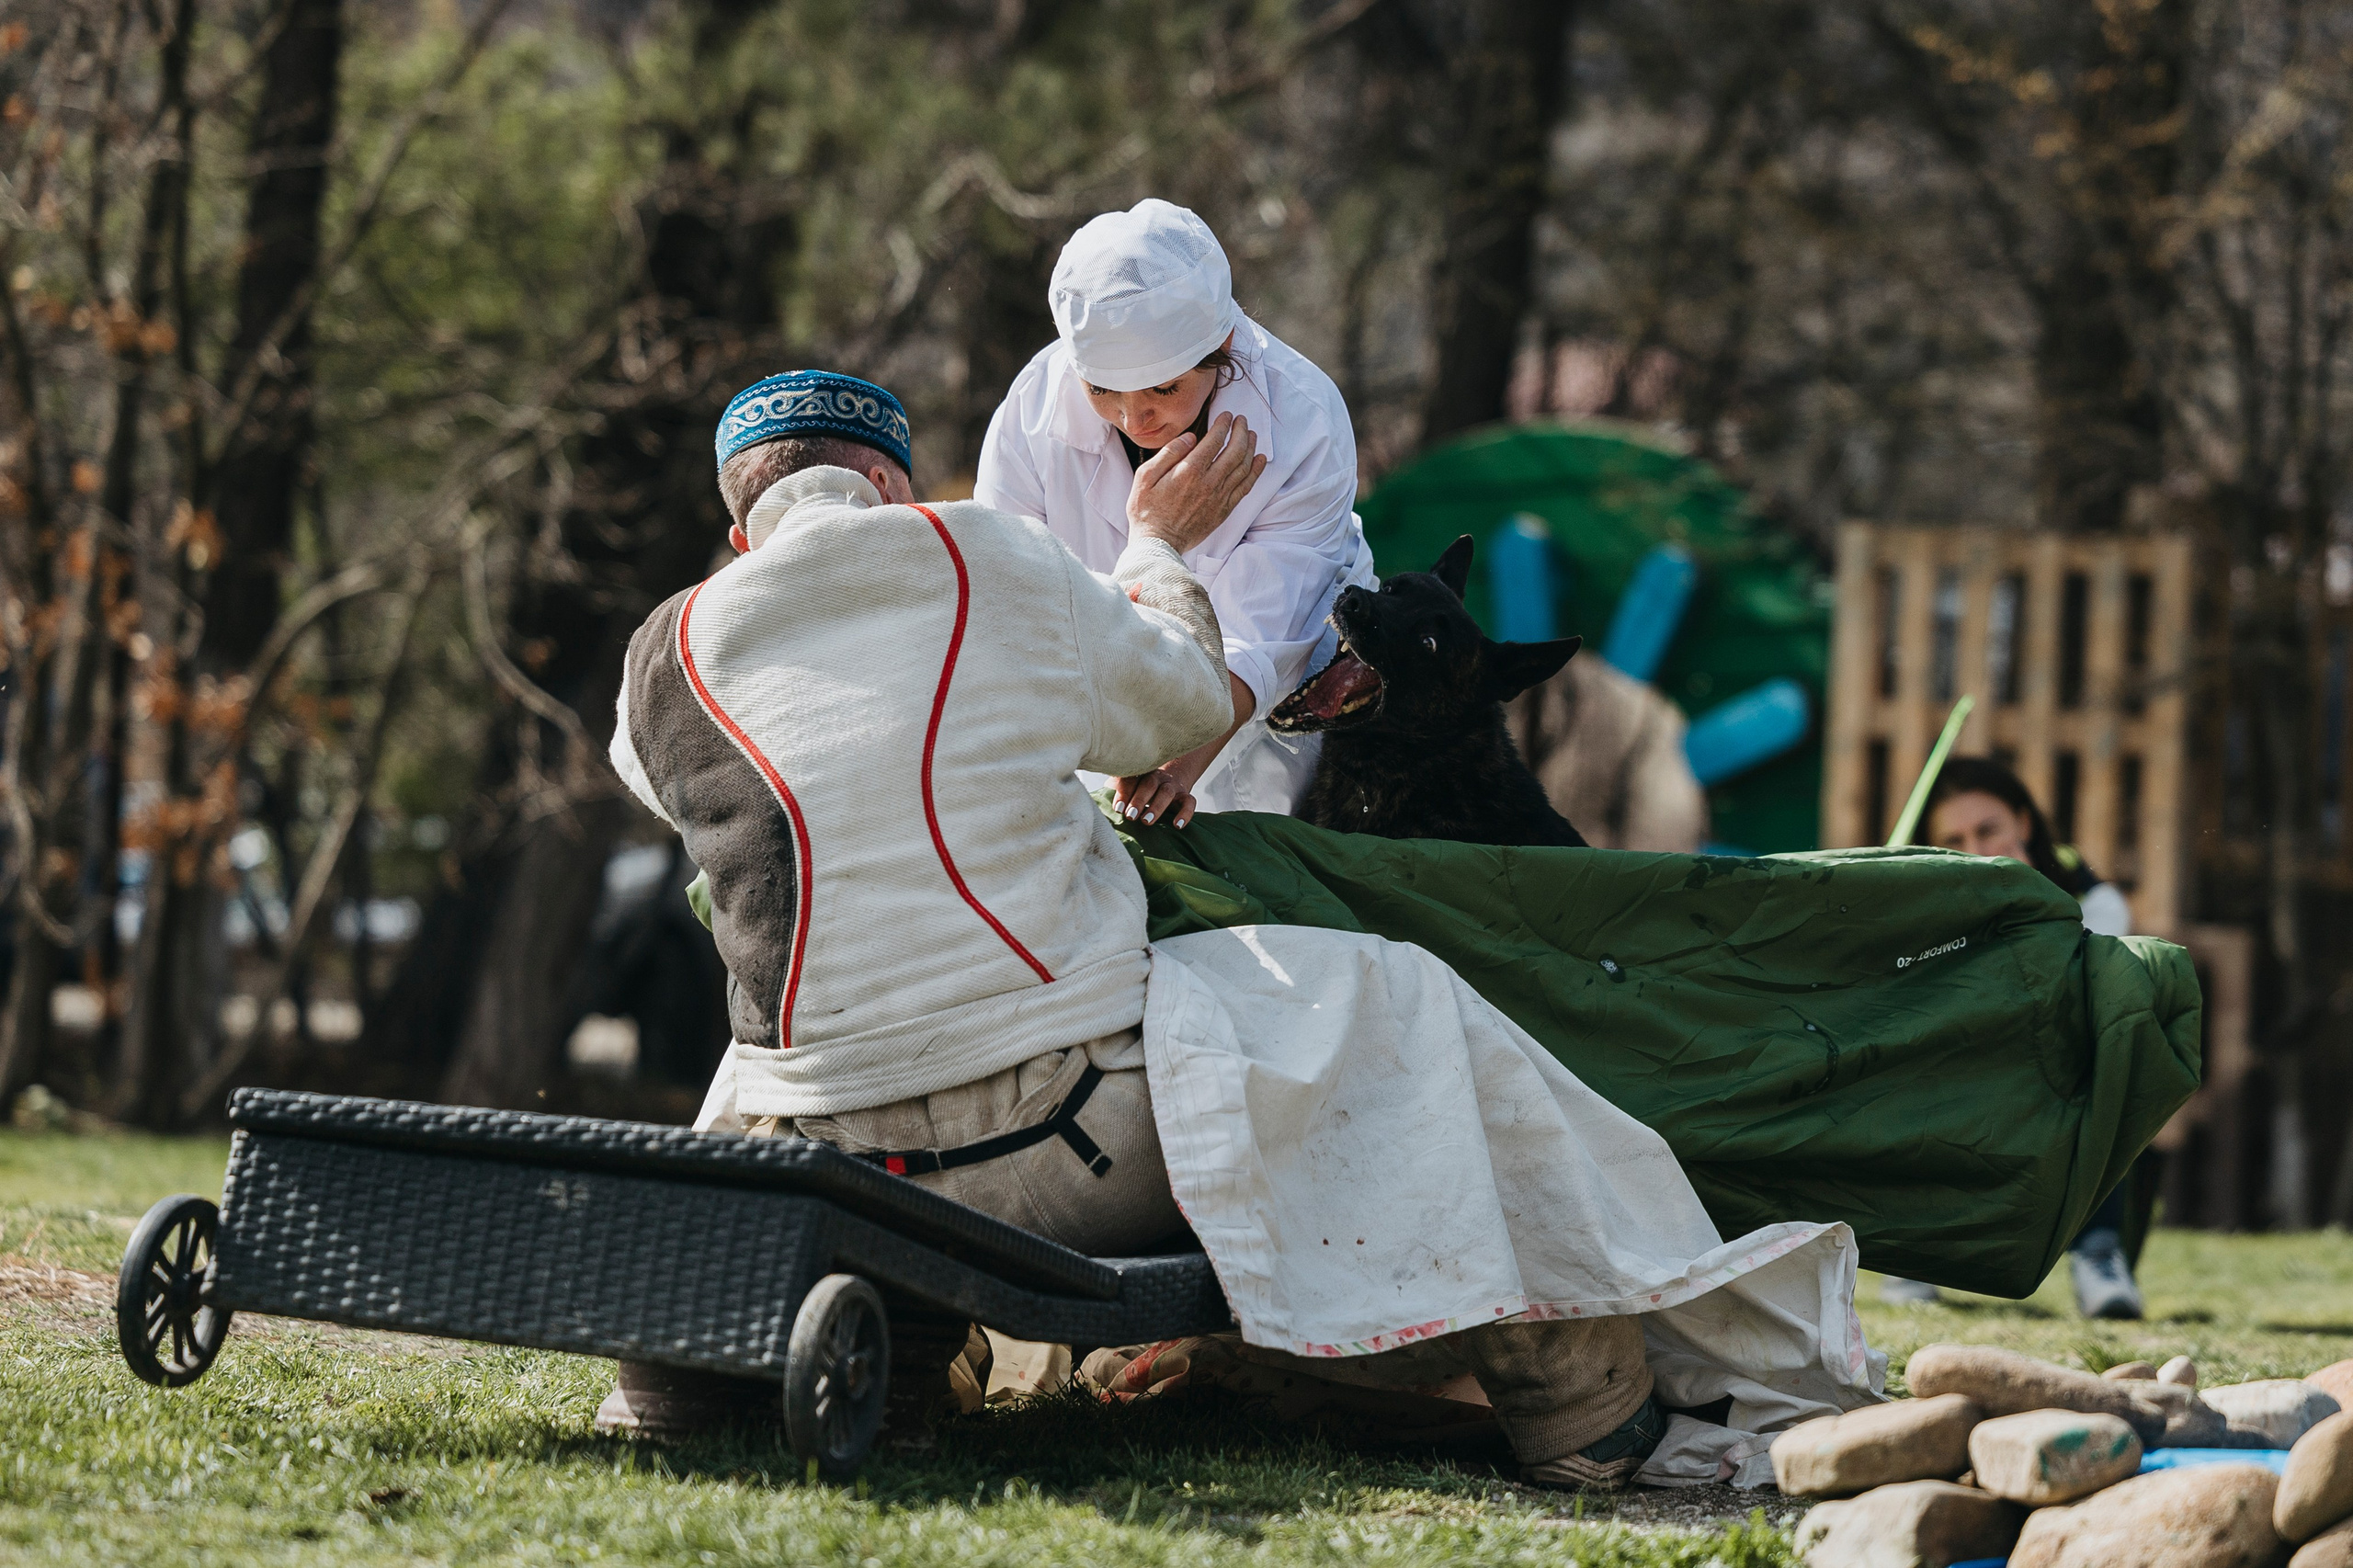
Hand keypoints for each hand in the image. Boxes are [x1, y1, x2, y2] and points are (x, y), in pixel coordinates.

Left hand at [1113, 767, 1196, 828]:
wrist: (1172, 776)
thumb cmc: (1141, 788)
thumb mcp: (1129, 786)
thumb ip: (1116, 792)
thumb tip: (1097, 803)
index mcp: (1140, 772)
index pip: (1131, 778)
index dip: (1124, 792)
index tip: (1118, 808)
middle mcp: (1156, 777)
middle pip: (1149, 783)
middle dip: (1139, 800)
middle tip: (1130, 816)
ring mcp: (1172, 785)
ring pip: (1167, 792)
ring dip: (1156, 806)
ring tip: (1146, 821)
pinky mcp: (1185, 795)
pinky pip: (1189, 802)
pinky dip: (1185, 814)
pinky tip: (1177, 825)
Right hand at [1127, 412, 1267, 554]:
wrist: (1158, 544)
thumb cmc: (1146, 510)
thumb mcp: (1145, 476)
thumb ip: (1168, 453)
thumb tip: (1190, 437)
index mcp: (1189, 471)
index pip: (1215, 440)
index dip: (1223, 424)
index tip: (1226, 415)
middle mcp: (1209, 482)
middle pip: (1235, 450)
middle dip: (1241, 431)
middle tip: (1242, 421)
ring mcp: (1219, 497)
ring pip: (1243, 467)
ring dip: (1250, 447)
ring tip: (1252, 435)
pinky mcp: (1224, 510)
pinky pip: (1246, 487)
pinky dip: (1255, 471)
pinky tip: (1260, 460)